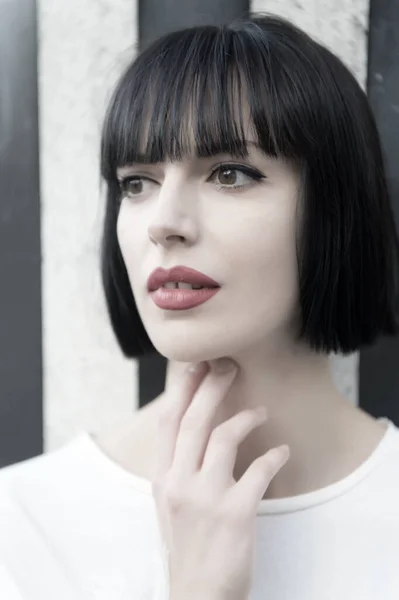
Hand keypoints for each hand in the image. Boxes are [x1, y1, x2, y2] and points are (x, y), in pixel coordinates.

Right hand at [152, 359, 289, 599]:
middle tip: (229, 366)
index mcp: (162, 478)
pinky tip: (281, 451)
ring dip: (246, 417)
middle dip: (212, 386)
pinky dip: (273, 455)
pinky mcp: (235, 513)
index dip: (182, 388)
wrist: (198, 595)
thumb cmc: (189, 545)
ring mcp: (205, 498)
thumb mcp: (170, 502)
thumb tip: (195, 426)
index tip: (197, 364)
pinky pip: (259, 470)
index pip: (168, 422)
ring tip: (261, 411)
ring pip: (223, 437)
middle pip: (194, 420)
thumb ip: (178, 465)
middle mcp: (178, 483)